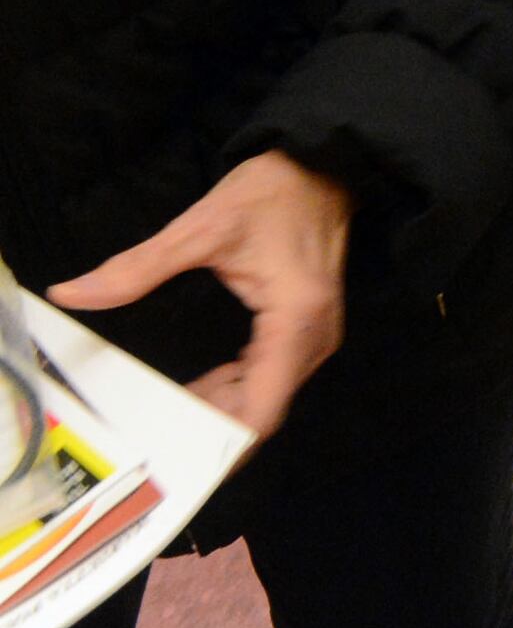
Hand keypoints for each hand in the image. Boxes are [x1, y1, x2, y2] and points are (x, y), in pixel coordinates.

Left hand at [52, 152, 351, 436]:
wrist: (324, 164)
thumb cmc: (272, 192)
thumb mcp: (201, 226)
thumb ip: (138, 267)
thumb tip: (73, 293)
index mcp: (295, 322)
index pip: (263, 408)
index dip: (222, 444)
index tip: (177, 463)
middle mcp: (315, 340)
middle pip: (263, 409)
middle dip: (210, 430)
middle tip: (154, 441)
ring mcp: (316, 336)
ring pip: (268, 397)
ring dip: (221, 410)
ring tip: (167, 418)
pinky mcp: (308, 329)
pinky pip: (272, 376)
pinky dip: (236, 389)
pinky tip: (200, 389)